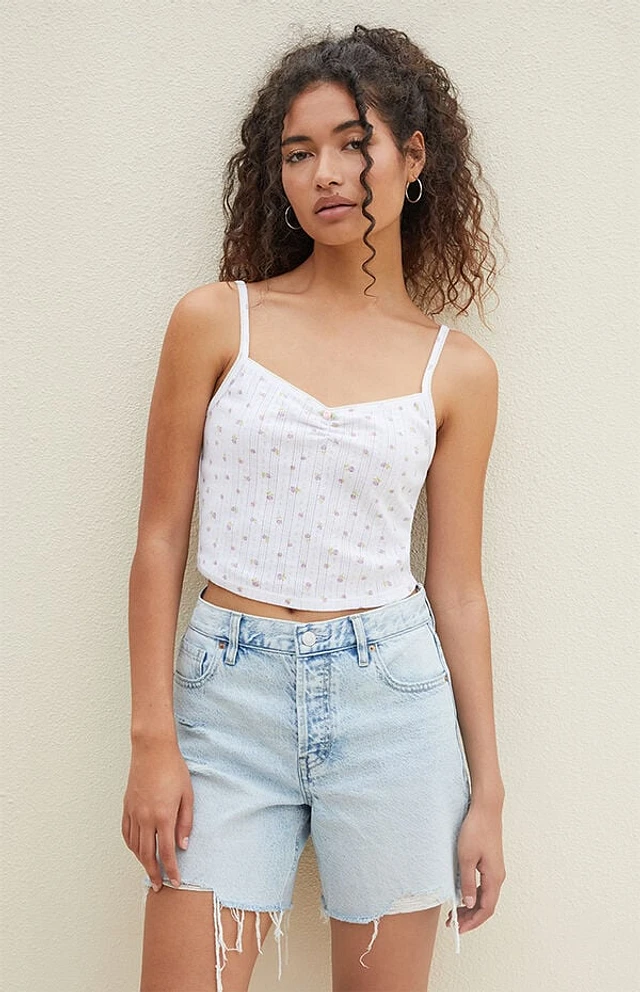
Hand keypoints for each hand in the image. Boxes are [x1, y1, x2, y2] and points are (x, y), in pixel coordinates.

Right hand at [121, 739, 192, 890]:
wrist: (152, 750)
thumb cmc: (173, 769)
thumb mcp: (187, 795)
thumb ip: (185, 822)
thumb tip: (183, 845)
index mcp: (163, 816)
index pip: (166, 853)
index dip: (171, 870)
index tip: (175, 881)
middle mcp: (145, 818)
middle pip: (147, 855)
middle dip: (154, 873)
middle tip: (159, 887)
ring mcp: (133, 813)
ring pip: (135, 846)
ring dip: (142, 862)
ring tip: (150, 871)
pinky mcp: (127, 807)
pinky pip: (126, 833)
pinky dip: (131, 846)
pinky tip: (137, 850)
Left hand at [445, 797, 505, 936]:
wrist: (486, 808)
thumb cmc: (475, 830)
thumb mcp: (466, 857)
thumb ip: (468, 882)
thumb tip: (469, 903)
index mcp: (494, 878)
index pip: (486, 909)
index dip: (473, 922)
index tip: (459, 929)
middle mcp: (498, 876)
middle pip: (486, 905)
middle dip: (471, 917)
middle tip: (453, 924)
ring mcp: (495, 869)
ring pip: (485, 896)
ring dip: (471, 906)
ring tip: (455, 911)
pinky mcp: (491, 862)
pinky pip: (484, 885)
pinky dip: (474, 894)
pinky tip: (462, 894)